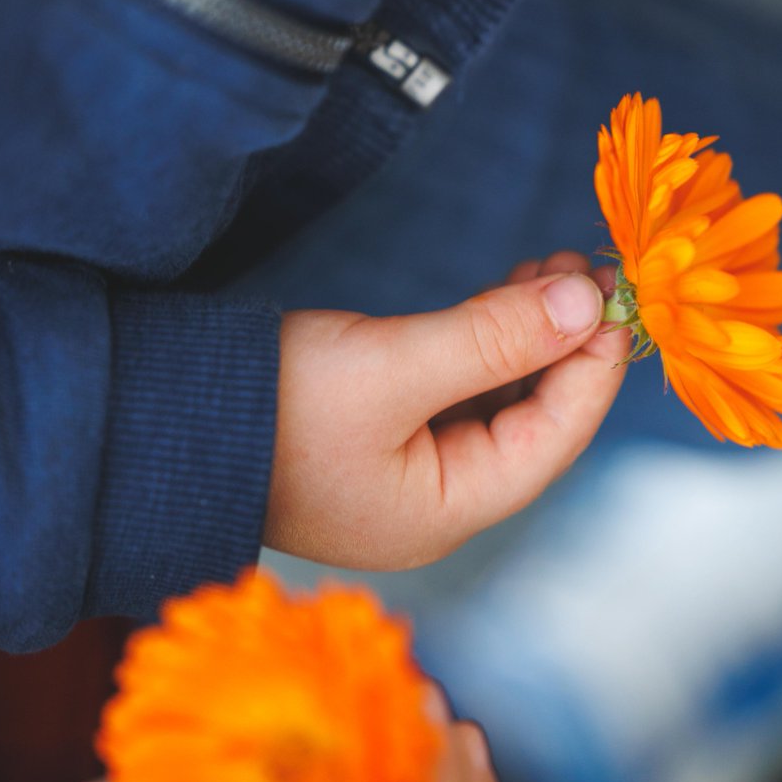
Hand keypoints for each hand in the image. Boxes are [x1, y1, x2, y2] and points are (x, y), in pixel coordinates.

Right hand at [265, 251, 628, 568]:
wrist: (165, 422)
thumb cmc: (272, 409)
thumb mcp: (391, 368)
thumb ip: (493, 337)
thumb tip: (587, 301)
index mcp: (448, 510)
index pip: (552, 440)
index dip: (593, 367)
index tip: (617, 296)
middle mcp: (437, 504)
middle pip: (531, 425)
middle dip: (562, 347)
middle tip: (582, 271)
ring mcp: (408, 478)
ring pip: (496, 408)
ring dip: (524, 342)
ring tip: (544, 271)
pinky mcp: (383, 445)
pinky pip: (457, 401)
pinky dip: (483, 352)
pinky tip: (498, 305)